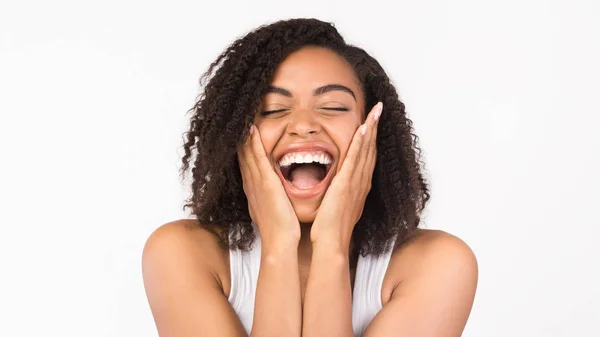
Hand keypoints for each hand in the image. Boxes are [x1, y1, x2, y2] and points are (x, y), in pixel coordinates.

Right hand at [238, 124, 300, 245]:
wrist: (280, 241)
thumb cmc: (281, 230)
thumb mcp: (273, 211)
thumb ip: (273, 201)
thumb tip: (275, 197)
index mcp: (254, 191)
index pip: (246, 165)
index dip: (243, 150)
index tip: (242, 136)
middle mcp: (251, 185)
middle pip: (242, 157)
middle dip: (240, 140)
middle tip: (237, 123)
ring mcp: (256, 183)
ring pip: (246, 154)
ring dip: (244, 136)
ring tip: (242, 120)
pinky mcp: (265, 182)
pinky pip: (257, 158)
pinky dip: (253, 143)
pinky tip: (251, 129)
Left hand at [310, 102, 382, 247]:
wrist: (330, 244)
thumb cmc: (330, 230)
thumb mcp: (336, 208)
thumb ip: (337, 195)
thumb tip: (335, 189)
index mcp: (357, 187)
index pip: (366, 158)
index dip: (370, 139)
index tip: (372, 123)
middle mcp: (361, 183)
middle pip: (370, 150)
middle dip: (375, 128)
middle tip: (378, 109)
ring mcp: (356, 183)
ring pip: (366, 150)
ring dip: (371, 129)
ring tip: (375, 111)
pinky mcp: (346, 184)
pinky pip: (356, 159)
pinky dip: (361, 143)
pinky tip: (364, 128)